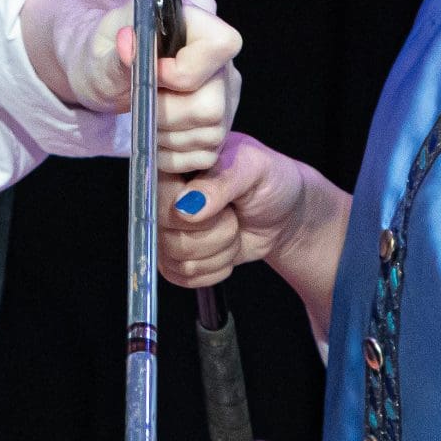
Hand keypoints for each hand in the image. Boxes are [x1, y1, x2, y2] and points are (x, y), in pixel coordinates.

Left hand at [110, 0, 240, 172]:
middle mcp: (221, 62)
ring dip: (166, 136)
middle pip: (212, 105)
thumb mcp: (101, 53)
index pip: (222, 44)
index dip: (186, 70)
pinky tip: (155, 137)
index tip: (153, 75)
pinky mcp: (220, 128)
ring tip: (146, 118)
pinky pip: (204, 156)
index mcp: (199, 25)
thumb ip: (116, 53)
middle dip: (167, 114)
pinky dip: (171, 156)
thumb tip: (127, 44)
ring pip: (210, 133)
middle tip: (141, 103)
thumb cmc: (106, 57)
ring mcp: (225, 97)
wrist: (105, 79)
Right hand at [158, 131, 311, 288]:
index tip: (224, 204)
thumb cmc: (269, 180)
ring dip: (220, 250)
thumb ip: (222, 181)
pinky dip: (216, 268)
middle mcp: (162, 197)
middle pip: (167, 233)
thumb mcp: (255, 168)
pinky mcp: (174, 258)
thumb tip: (186, 208)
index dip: (192, 207)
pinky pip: (185, 277)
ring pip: (179, 259)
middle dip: (217, 232)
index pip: (158, 194)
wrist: (282, 215)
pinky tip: (228, 248)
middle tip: (233, 215)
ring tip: (233, 228)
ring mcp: (165, 230)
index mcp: (174, 164)